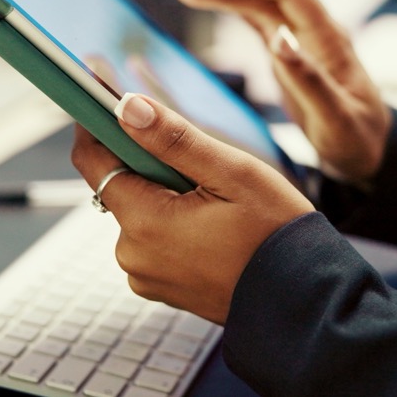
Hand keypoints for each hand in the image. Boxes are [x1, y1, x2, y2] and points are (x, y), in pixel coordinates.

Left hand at [71, 93, 314, 323]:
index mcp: (145, 222)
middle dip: (147, 162)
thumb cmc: (276, 234)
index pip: (92, 161)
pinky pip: (153, 239)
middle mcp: (133, 254)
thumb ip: (174, 139)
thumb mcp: (232, 173)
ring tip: (213, 197)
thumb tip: (128, 107)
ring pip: (139, 211)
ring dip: (163, 193)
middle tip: (195, 157)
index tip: (103, 96)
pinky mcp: (162, 286)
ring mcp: (146, 275)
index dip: (95, 124)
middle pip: (119, 186)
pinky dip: (172, 221)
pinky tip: (212, 223)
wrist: (304, 299)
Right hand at [172, 0, 391, 182]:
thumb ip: (309, 81)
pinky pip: (255, 16)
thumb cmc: (356, 139)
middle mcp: (313, 29)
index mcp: (329, 39)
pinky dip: (229, 2)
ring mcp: (297, 37)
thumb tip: (280, 39)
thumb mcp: (337, 121)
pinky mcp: (283, 49)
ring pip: (258, 0)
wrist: (365, 150)